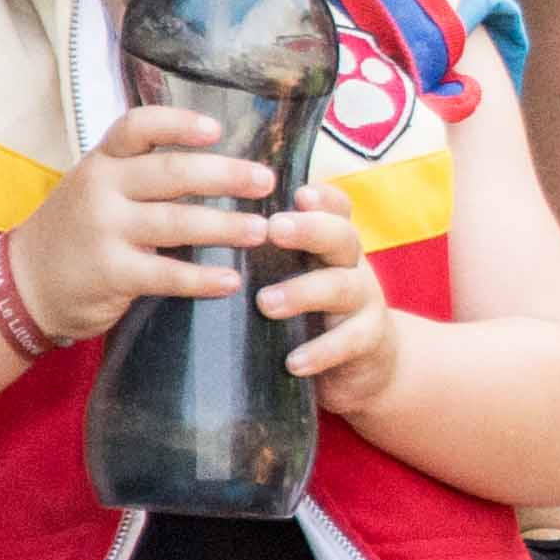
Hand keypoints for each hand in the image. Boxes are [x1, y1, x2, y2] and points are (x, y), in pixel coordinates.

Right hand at [6, 107, 275, 341]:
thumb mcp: (98, 187)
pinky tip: (231, 280)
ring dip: (224, 226)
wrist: (24, 283)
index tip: (217, 129)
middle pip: (171, 174)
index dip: (178, 124)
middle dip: (225, 176)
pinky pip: (165, 275)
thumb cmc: (77, 229)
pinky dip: (202, 279)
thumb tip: (223, 166)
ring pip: (175, 223)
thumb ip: (144, 173)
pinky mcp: (109, 273)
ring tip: (261, 230)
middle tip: (266, 182)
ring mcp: (104, 231)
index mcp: (104, 161)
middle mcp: (102, 189)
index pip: (138, 127)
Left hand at [256, 191, 399, 414]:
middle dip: (310, 229)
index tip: (296, 193)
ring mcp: (365, 301)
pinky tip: (294, 363)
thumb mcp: (290, 277)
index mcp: (329, 243)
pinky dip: (322, 351)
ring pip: (343, 286)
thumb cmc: (308, 313)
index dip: (321, 198)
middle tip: (275, 229)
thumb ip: (259, 256)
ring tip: (266, 303)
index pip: (335, 207)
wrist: (363, 366)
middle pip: (342, 236)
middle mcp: (351, 264)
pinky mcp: (372, 340)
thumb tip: (187, 235)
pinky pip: (352, 341)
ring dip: (304, 292)